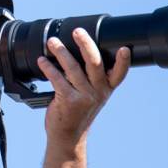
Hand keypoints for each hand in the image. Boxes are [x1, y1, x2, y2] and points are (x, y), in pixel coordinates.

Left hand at [36, 29, 129, 146]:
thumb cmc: (78, 111)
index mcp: (106, 88)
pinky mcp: (68, 101)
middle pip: (95, 63)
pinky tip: (42, 61)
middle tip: (77, 31)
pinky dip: (48, 68)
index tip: (125, 49)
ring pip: (73, 68)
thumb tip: (80, 50)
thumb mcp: (92, 95)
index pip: (119, 74)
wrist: (68, 135)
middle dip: (86, 44)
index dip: (124, 61)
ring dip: (61, 52)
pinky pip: (57, 79)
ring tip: (52, 42)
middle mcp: (98, 92)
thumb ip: (91, 77)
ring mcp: (84, 97)